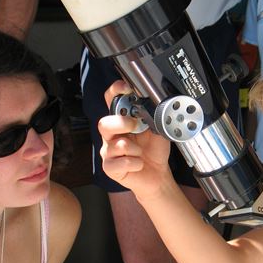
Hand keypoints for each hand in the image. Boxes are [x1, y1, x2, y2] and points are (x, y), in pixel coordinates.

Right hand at [98, 81, 171, 199]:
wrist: (157, 174)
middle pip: (104, 123)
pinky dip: (135, 163)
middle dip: (122, 123)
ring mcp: (109, 151)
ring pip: (116, 145)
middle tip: (136, 127)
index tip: (125, 88)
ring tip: (141, 153)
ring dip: (135, 150)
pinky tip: (138, 164)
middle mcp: (111, 135)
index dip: (115, 92)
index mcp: (121, 121)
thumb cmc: (154, 151)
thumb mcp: (158, 129)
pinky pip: (120, 163)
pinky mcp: (110, 168)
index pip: (111, 101)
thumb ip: (153, 116)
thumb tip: (151, 104)